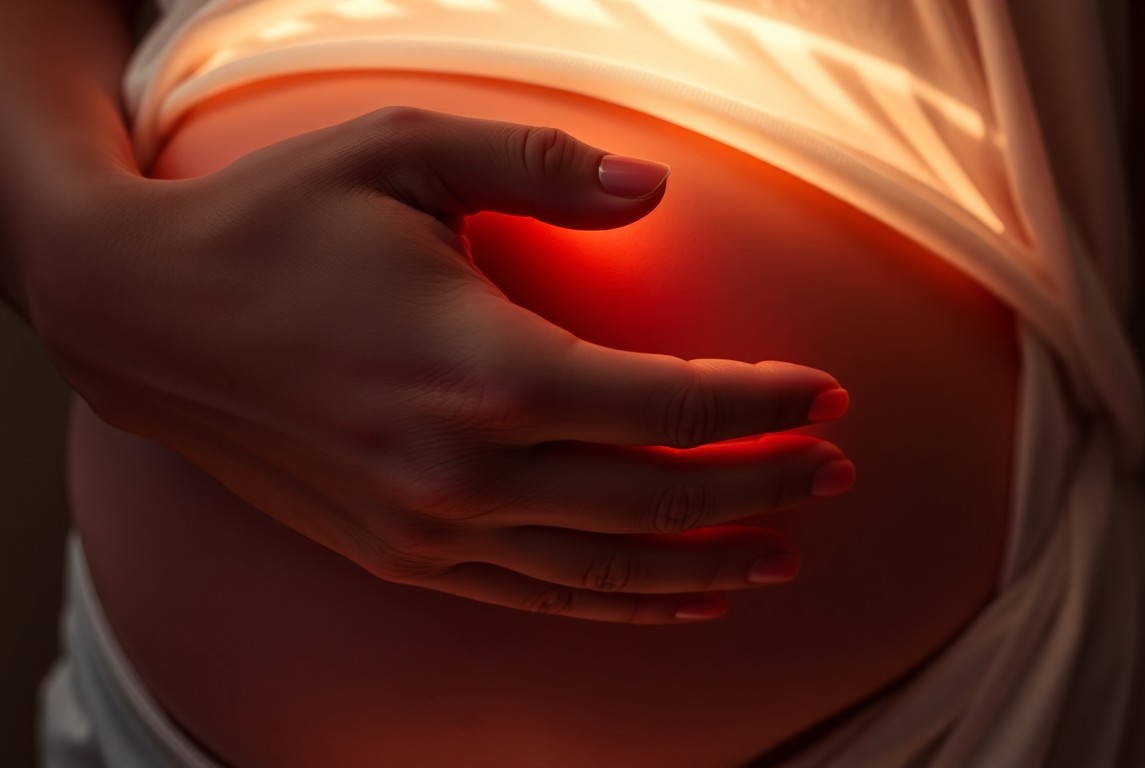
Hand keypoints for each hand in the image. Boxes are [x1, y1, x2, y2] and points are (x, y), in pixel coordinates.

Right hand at [23, 108, 852, 622]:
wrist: (144, 319)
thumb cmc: (273, 223)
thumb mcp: (404, 152)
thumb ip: (543, 167)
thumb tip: (657, 192)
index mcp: (482, 366)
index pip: (668, 405)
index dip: (762, 402)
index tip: (828, 391)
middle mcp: (464, 469)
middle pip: (658, 497)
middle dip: (764, 484)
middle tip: (837, 468)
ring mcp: (430, 528)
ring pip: (609, 568)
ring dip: (710, 562)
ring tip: (787, 551)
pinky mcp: (402, 555)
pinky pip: (539, 596)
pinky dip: (621, 602)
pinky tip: (678, 596)